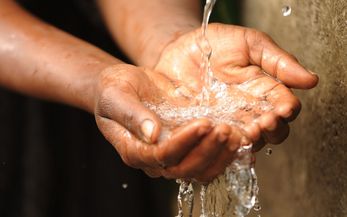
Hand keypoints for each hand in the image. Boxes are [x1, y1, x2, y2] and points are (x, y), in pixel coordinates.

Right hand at [94, 64, 247, 181]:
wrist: (122, 85)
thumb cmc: (113, 90)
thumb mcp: (116, 96)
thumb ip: (131, 115)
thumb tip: (152, 133)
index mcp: (134, 150)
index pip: (161, 156)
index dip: (183, 143)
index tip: (202, 123)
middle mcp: (154, 158)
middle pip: (185, 168)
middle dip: (207, 150)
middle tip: (225, 130)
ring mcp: (173, 153)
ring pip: (200, 168)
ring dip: (220, 154)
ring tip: (236, 133)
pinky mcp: (186, 143)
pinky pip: (208, 156)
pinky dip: (225, 151)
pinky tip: (241, 137)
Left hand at [154, 23, 318, 148]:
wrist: (179, 49)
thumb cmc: (215, 44)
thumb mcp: (250, 44)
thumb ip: (278, 61)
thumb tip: (311, 80)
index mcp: (264, 92)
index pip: (284, 109)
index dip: (286, 112)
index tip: (282, 110)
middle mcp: (249, 112)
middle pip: (270, 133)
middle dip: (270, 130)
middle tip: (263, 123)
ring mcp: (227, 122)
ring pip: (245, 143)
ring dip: (247, 141)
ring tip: (245, 132)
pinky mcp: (204, 130)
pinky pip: (216, 144)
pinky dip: (220, 144)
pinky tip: (219, 135)